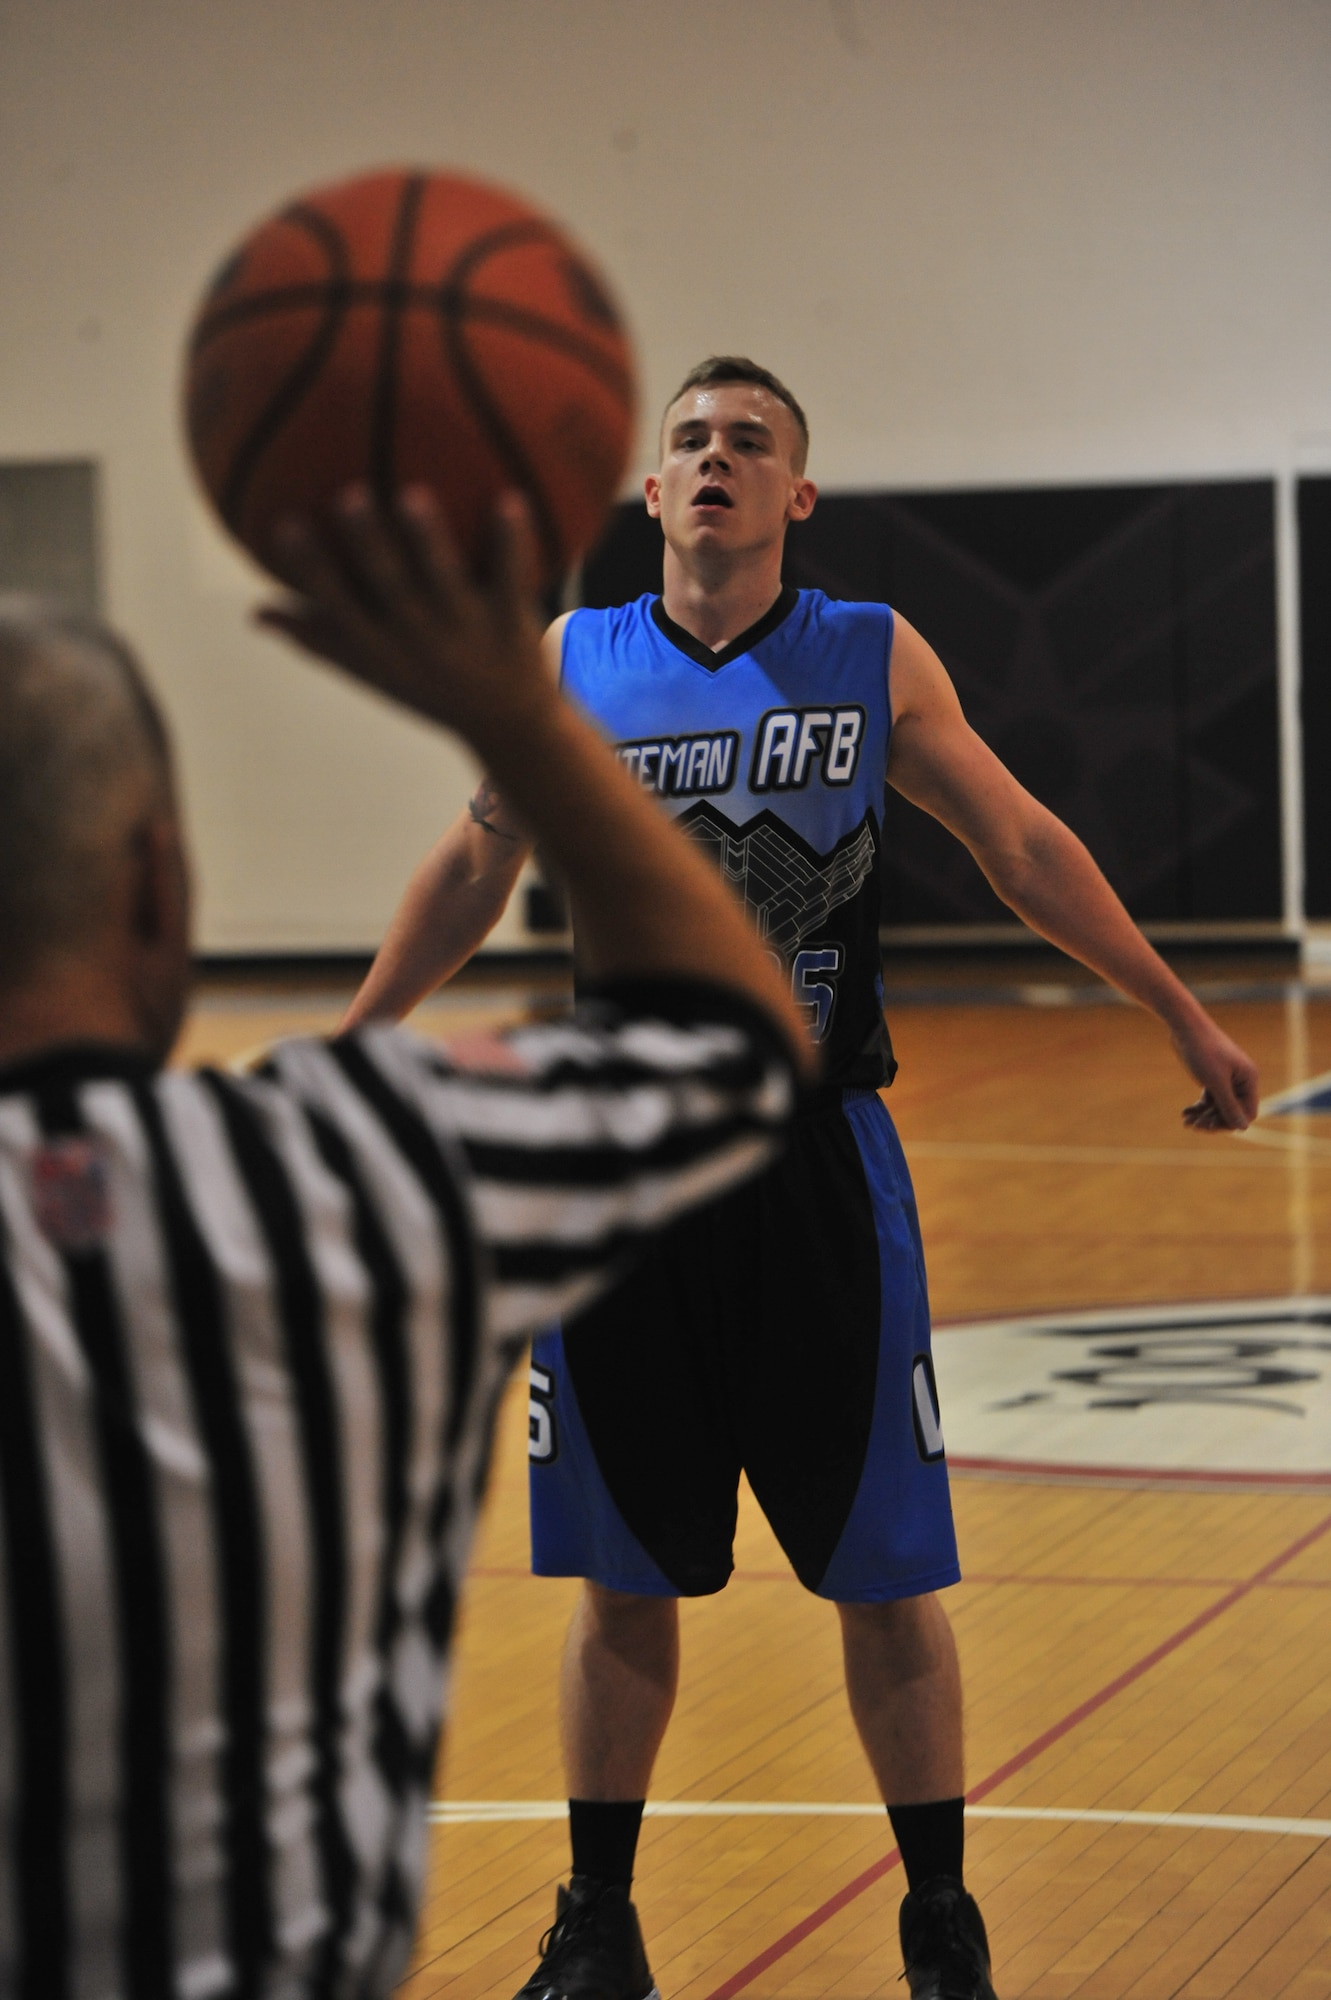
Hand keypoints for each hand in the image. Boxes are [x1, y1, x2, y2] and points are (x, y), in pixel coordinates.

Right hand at [255, 486, 553, 751]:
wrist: (509, 728)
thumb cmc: (430, 690)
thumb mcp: (371, 671)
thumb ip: (318, 638)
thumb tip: (256, 611)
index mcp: (383, 649)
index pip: (338, 607)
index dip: (311, 569)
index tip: (284, 524)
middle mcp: (421, 640)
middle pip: (390, 587)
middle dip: (369, 544)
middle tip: (349, 494)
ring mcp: (468, 631)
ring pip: (445, 580)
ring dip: (429, 539)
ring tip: (413, 494)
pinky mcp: (512, 622)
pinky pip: (511, 577)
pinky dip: (511, 542)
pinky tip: (509, 497)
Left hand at [1173, 1014, 1259, 1130]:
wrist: (1185, 1027)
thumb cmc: (1203, 1051)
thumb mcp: (1216, 1082)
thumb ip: (1229, 1105)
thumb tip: (1243, 1128)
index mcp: (1249, 1079)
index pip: (1247, 1112)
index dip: (1230, 1123)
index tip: (1209, 1126)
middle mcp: (1241, 1080)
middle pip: (1232, 1112)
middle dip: (1213, 1121)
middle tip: (1194, 1125)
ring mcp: (1226, 1079)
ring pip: (1218, 1107)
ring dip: (1203, 1117)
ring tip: (1187, 1121)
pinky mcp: (1212, 1078)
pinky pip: (1208, 1100)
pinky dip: (1198, 1108)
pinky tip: (1185, 1114)